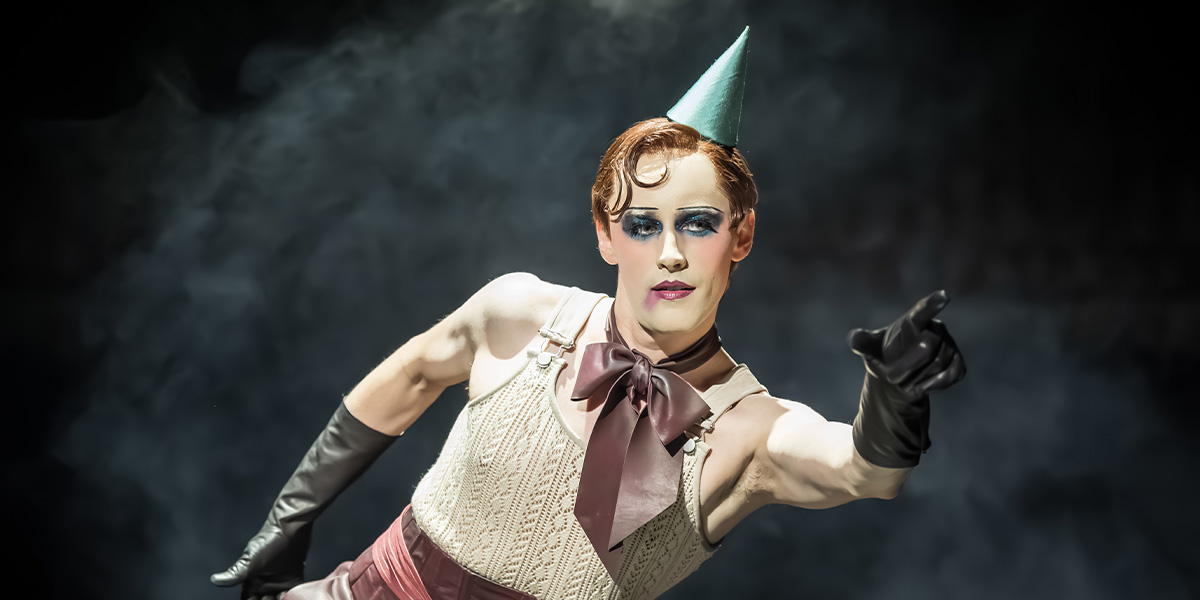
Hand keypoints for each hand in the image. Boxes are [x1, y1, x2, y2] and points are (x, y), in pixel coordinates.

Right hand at [210, 523, 307, 599]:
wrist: (289, 531)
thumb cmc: (268, 542)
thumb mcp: (250, 560)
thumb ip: (235, 573)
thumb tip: (215, 580)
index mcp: (251, 584)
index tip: (257, 599)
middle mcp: (264, 586)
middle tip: (270, 598)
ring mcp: (278, 584)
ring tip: (279, 596)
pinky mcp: (293, 581)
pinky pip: (292, 596)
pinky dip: (292, 598)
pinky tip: (291, 596)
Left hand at [847, 290, 965, 399]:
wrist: (898, 376)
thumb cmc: (883, 356)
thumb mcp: (869, 349)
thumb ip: (861, 342)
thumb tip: (855, 338)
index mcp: (912, 321)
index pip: (922, 310)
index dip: (932, 304)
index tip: (943, 296)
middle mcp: (935, 328)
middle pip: (927, 348)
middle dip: (907, 367)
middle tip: (891, 378)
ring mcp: (949, 344)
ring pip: (938, 365)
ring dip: (917, 378)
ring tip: (906, 379)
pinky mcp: (958, 362)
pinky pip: (950, 376)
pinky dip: (933, 385)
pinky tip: (922, 384)